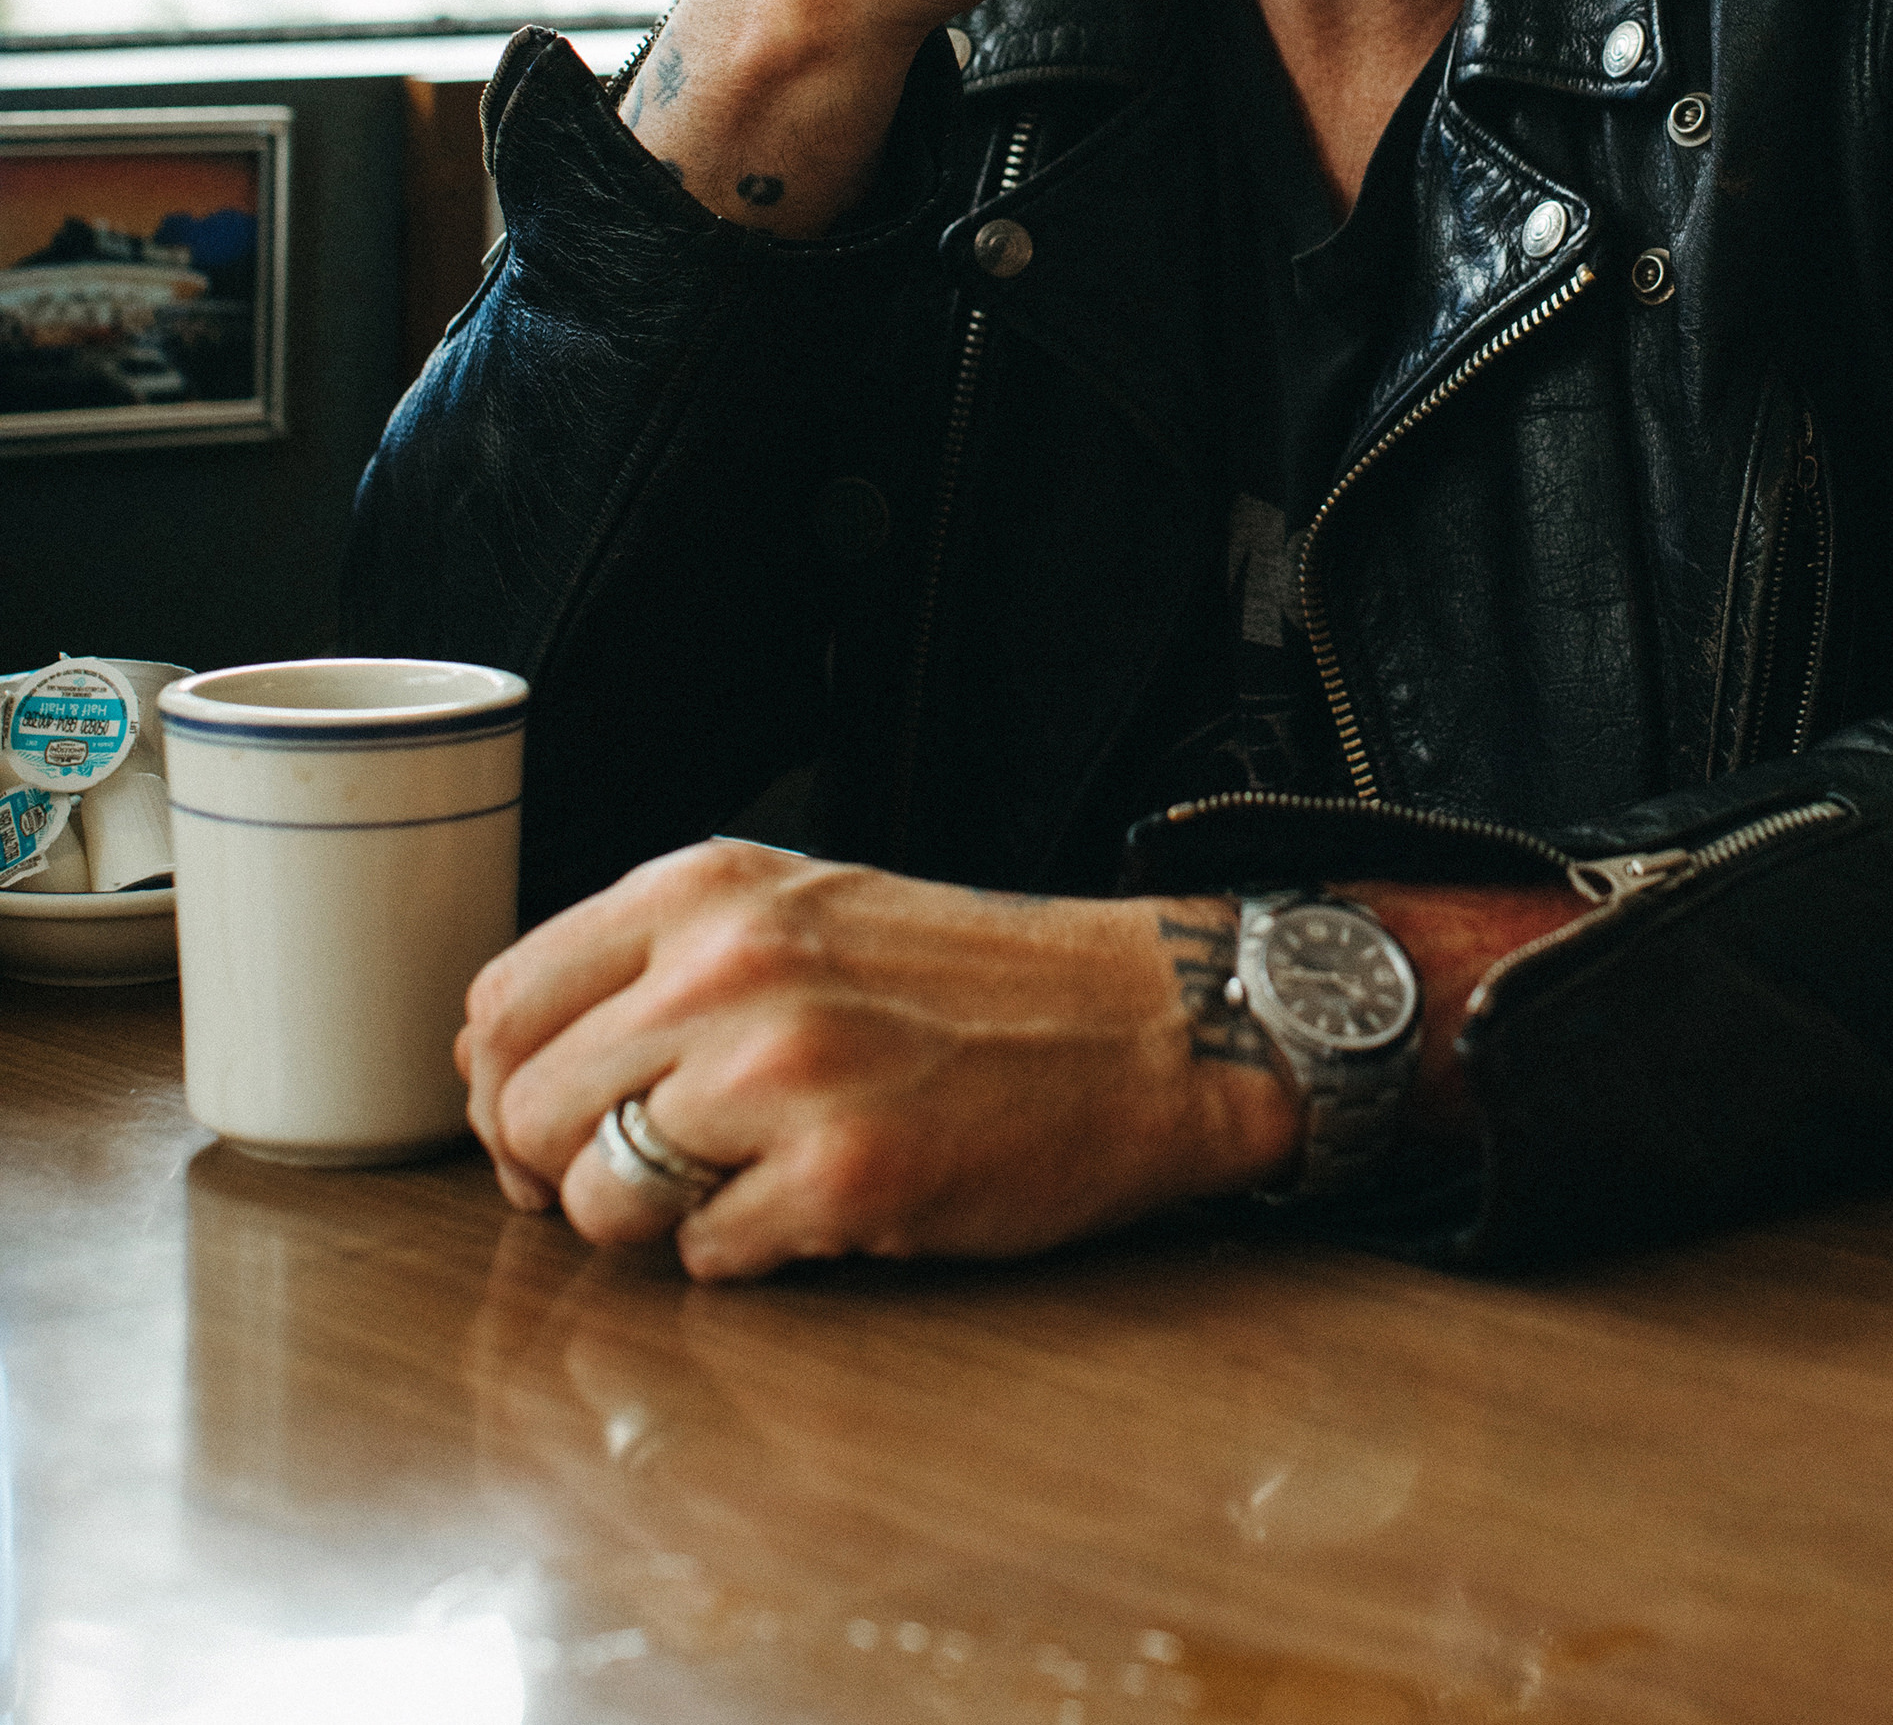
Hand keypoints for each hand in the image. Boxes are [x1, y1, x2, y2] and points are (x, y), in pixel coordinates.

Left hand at [455, 842, 1303, 1279]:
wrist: (1140, 1026)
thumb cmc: (966, 984)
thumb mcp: (795, 913)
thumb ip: (652, 963)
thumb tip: (501, 1061)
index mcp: (706, 888)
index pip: (499, 1005)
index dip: (502, 1091)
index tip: (550, 1126)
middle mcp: (730, 963)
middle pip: (526, 1109)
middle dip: (560, 1171)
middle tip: (634, 1181)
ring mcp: (785, 1068)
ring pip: (597, 1195)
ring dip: (648, 1221)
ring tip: (735, 1189)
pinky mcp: (843, 1172)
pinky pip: (706, 1258)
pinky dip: (747, 1254)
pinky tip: (816, 1205)